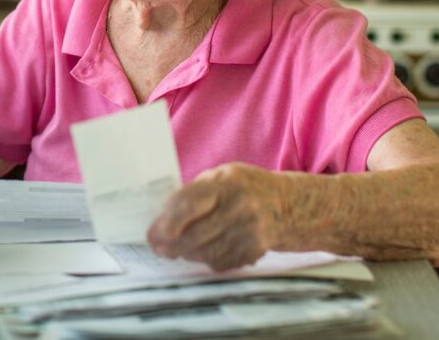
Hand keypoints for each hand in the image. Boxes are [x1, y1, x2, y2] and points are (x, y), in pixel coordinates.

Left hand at [147, 162, 281, 270]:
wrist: (286, 204)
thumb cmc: (243, 187)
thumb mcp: (220, 176)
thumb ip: (194, 194)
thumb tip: (161, 219)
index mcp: (227, 182)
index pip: (190, 205)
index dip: (168, 223)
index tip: (152, 234)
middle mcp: (240, 207)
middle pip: (196, 235)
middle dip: (171, 245)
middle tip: (157, 247)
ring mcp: (250, 232)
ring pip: (205, 252)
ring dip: (186, 253)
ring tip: (176, 249)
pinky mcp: (254, 251)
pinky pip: (220, 262)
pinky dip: (206, 259)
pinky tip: (203, 250)